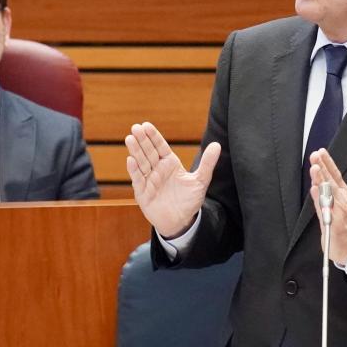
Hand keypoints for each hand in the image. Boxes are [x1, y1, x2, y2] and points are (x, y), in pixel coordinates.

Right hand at [125, 122, 220, 238]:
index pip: (160, 146)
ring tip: (130, 139)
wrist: (181, 221)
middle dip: (142, 140)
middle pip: (149, 152)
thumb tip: (217, 145)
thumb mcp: (201, 181)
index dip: (153, 136)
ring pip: (141, 163)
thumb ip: (207, 163)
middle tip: (135, 128)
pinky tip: (130, 160)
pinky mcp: (143, 192)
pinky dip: (134, 170)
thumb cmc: (189, 201)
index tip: (146, 125)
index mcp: (170, 164)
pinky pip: (137, 179)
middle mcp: (158, 169)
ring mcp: (149, 180)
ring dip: (135, 151)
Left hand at [309, 149, 346, 264]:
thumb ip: (324, 194)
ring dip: (322, 179)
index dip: (328, 163)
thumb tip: (315, 181)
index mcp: (341, 194)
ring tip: (315, 168)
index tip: (321, 151)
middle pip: (332, 180)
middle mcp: (342, 200)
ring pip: (330, 192)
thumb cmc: (339, 225)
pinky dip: (321, 199)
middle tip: (316, 155)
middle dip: (323, 167)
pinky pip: (328, 209)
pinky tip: (315, 189)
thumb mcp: (332, 205)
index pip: (334, 175)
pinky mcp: (336, 223)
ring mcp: (339, 211)